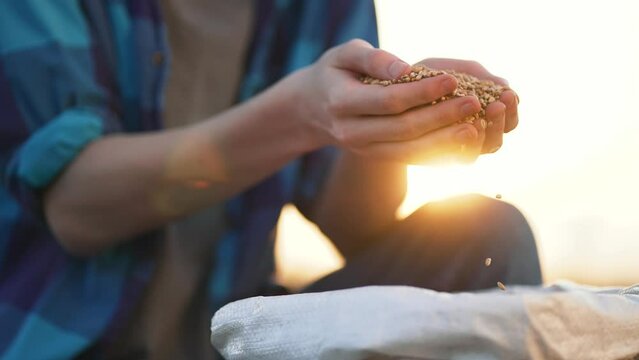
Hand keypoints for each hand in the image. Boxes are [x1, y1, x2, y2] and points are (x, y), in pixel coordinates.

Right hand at [289, 39, 483, 163]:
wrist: (313, 110)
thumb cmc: (334, 74)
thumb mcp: (344, 55)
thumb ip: (373, 59)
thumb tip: (406, 70)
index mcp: (342, 104)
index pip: (388, 101)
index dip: (421, 92)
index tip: (452, 79)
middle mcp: (352, 133)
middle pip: (403, 130)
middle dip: (441, 117)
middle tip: (475, 103)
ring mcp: (366, 150)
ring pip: (410, 151)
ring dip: (445, 141)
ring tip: (477, 127)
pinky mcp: (379, 157)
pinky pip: (411, 159)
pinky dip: (438, 153)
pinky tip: (463, 142)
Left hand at [417, 58, 519, 157]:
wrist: (391, 91)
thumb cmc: (427, 77)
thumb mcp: (455, 70)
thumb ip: (479, 77)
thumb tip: (504, 86)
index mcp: (484, 114)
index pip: (507, 119)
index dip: (511, 110)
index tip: (508, 95)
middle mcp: (473, 135)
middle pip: (497, 138)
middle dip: (501, 122)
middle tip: (497, 106)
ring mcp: (457, 148)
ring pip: (481, 150)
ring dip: (486, 135)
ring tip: (481, 119)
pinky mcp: (439, 157)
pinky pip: (459, 157)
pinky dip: (464, 146)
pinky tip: (464, 131)